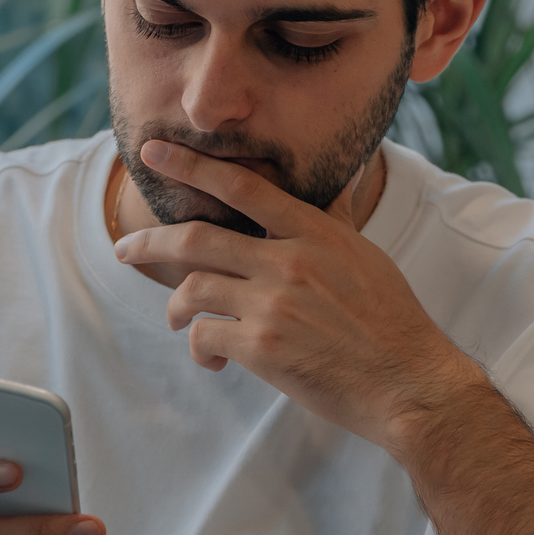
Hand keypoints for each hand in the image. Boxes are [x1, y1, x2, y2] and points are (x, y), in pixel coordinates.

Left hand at [115, 139, 487, 457]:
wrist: (408, 381)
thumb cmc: (391, 320)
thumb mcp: (367, 256)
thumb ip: (338, 217)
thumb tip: (347, 175)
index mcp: (314, 233)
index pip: (242, 187)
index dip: (191, 165)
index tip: (153, 152)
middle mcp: (289, 261)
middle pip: (196, 238)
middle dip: (148, 243)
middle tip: (125, 248)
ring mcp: (273, 305)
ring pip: (192, 290)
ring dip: (175, 307)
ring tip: (179, 319)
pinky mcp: (263, 348)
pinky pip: (205, 337)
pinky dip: (200, 348)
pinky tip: (215, 358)